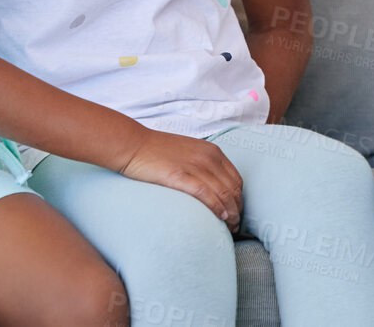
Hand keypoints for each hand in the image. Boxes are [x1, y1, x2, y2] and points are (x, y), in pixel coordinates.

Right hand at [119, 129, 244, 231]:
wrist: (134, 145)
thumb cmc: (158, 152)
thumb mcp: (189, 153)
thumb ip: (203, 166)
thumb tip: (212, 187)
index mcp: (212, 151)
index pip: (236, 179)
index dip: (239, 199)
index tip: (236, 212)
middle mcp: (208, 157)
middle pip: (233, 188)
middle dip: (237, 209)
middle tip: (235, 226)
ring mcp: (195, 166)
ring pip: (223, 193)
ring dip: (231, 213)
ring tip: (230, 228)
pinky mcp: (180, 176)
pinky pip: (206, 194)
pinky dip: (217, 208)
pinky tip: (220, 218)